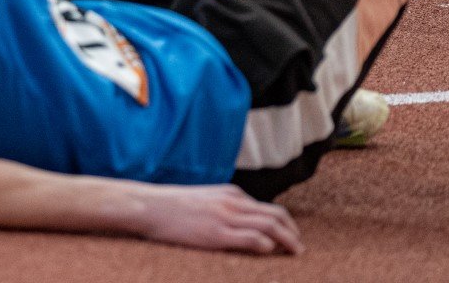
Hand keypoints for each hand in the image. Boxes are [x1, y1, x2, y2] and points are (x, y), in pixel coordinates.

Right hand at [140, 183, 302, 254]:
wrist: (148, 206)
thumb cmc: (172, 207)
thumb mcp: (203, 200)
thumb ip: (222, 207)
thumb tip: (239, 222)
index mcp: (230, 194)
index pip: (267, 208)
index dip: (284, 224)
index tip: (290, 236)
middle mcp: (233, 203)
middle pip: (276, 215)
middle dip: (293, 232)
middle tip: (299, 248)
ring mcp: (226, 217)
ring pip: (270, 226)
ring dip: (288, 240)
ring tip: (296, 253)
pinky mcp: (217, 233)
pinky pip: (252, 238)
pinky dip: (266, 245)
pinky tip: (270, 252)